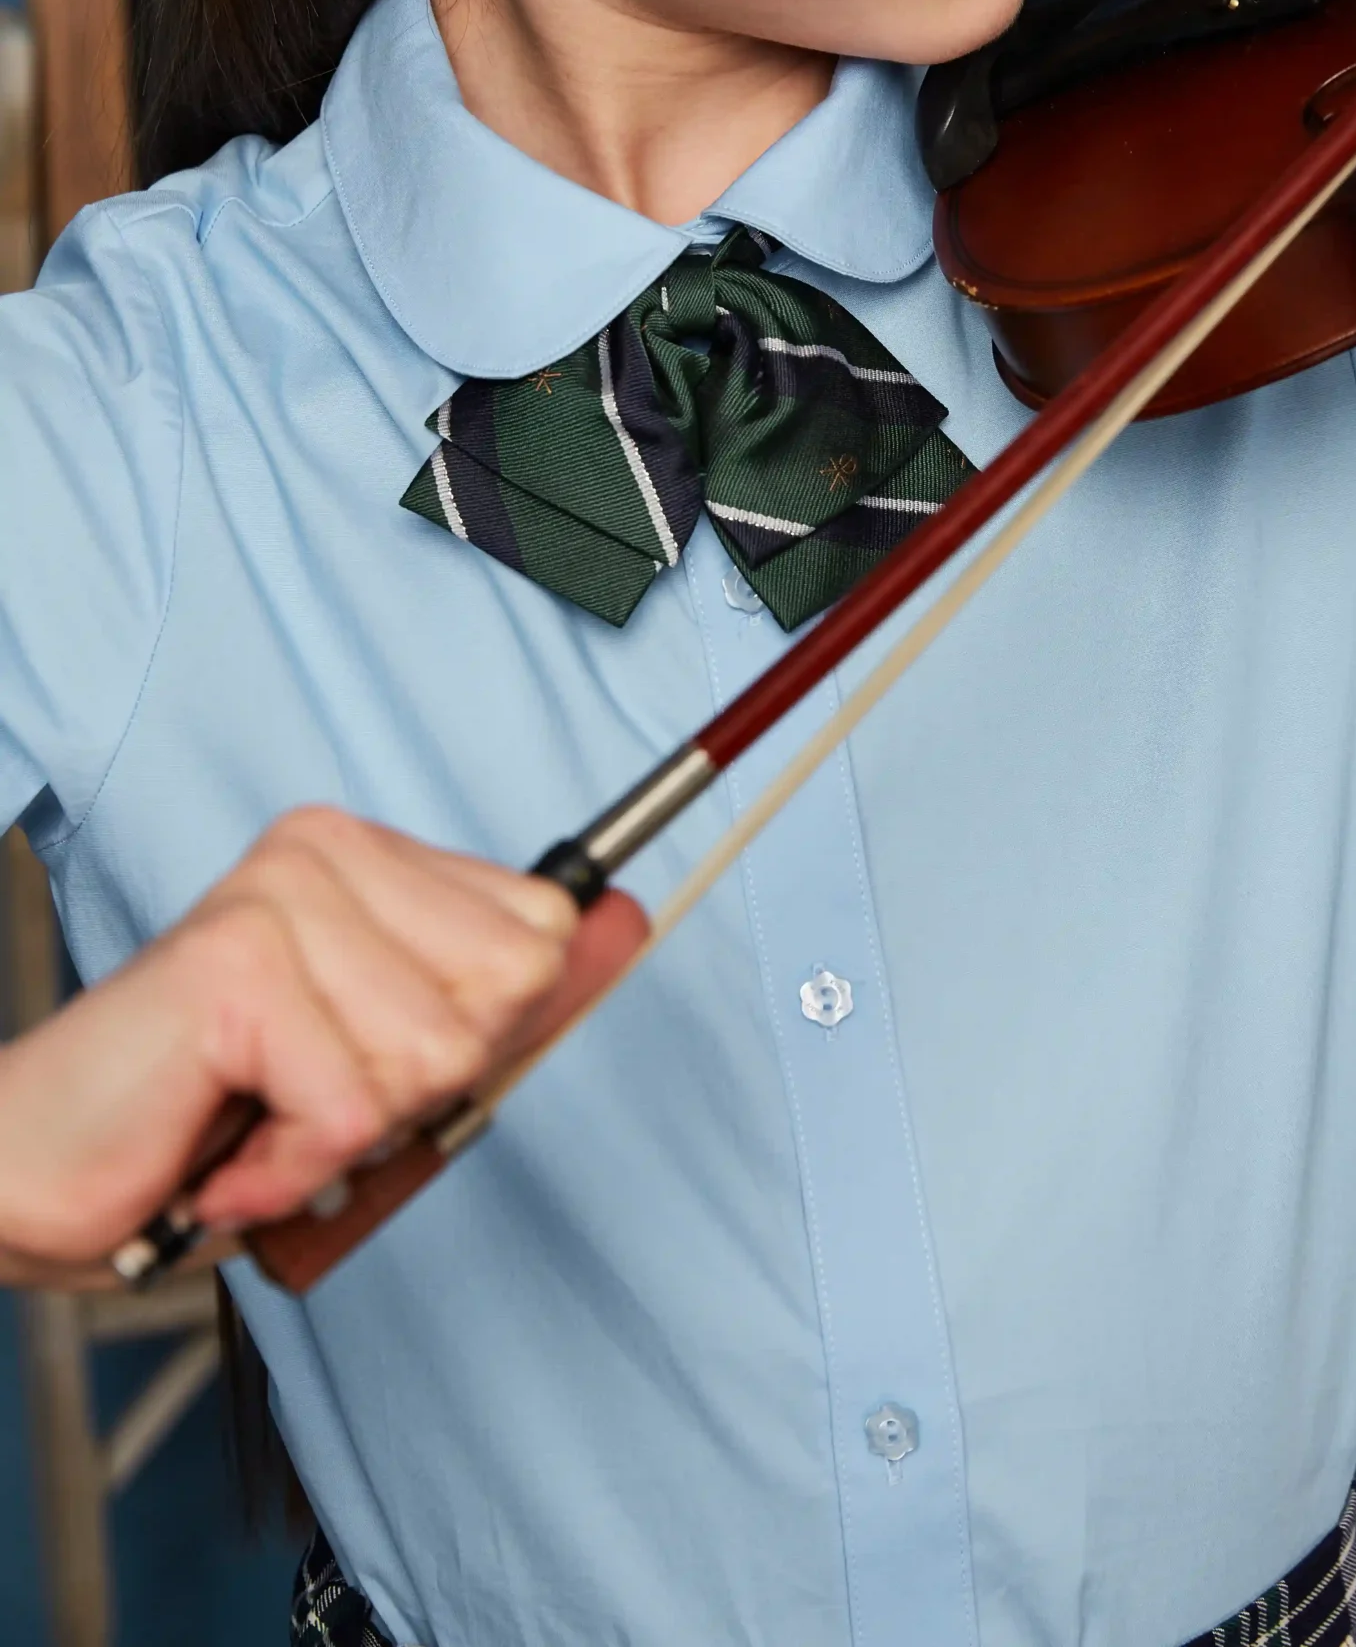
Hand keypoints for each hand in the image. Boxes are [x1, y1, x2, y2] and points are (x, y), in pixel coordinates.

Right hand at [0, 808, 646, 1286]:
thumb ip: (508, 996)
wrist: (29, 1177)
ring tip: (262, 1118)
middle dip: (420, 1089)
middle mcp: (324, 850)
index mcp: (366, 853)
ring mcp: (281, 900)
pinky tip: (226, 1149)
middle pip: (505, 992)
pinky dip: (292, 1166)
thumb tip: (624, 921)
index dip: (485, 1033)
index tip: (383, 1059)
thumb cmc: (202, 1124)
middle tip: (309, 1096)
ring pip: (434, 1055)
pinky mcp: (239, 968)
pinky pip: (353, 1108)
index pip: (543, 928)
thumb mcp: (388, 1065)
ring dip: (348, 1135)